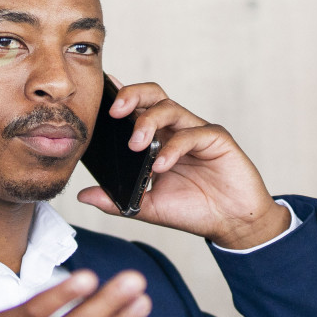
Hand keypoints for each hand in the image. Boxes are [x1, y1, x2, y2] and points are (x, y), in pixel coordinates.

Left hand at [75, 81, 290, 249]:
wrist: (232, 223)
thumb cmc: (194, 210)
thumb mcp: (148, 208)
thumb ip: (117, 201)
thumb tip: (84, 196)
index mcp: (159, 139)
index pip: (137, 108)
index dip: (119, 96)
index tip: (99, 92)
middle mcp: (176, 130)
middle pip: (153, 95)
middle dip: (131, 95)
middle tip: (115, 112)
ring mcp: (196, 132)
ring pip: (170, 107)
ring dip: (149, 121)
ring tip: (136, 144)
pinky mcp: (217, 139)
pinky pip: (192, 134)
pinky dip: (173, 147)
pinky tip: (161, 166)